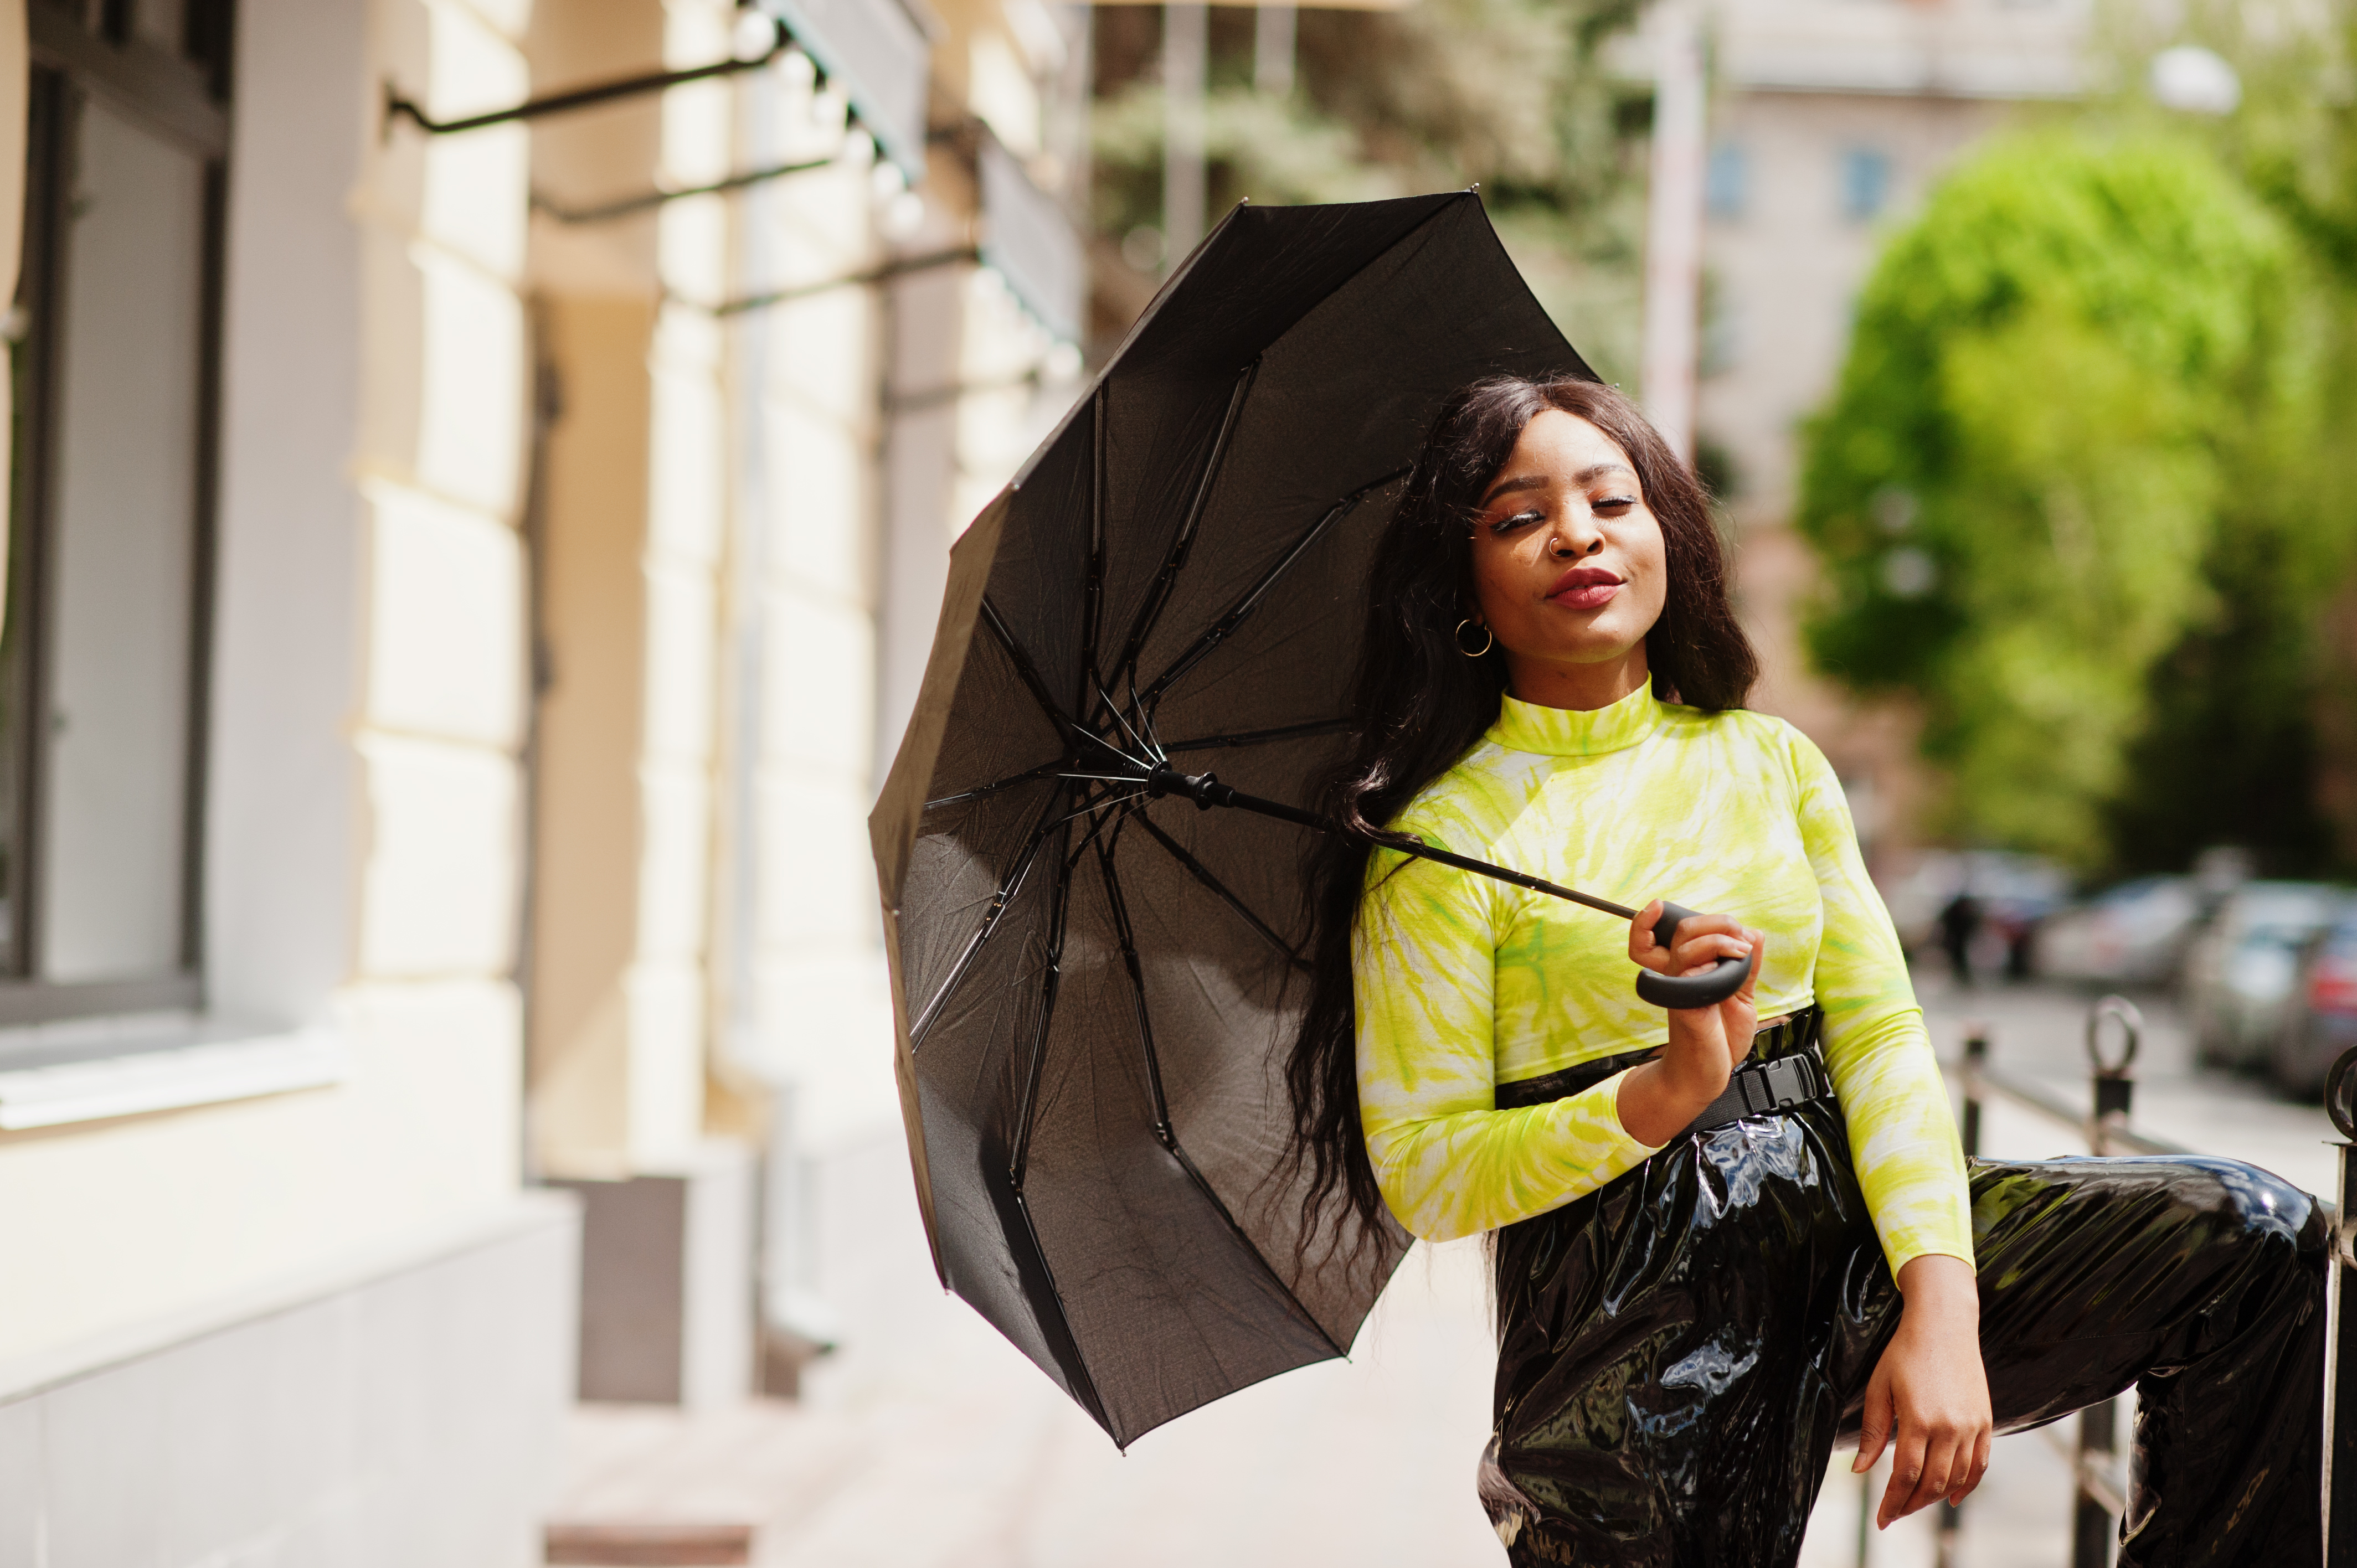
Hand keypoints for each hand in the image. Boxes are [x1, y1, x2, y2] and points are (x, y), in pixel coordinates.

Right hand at [1614, 904, 1762, 1144]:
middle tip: (1741, 935)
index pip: (1691, 929)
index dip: (1713, 919)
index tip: (1739, 928)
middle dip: (1717, 922)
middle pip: (1684, 930)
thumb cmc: (1719, 1039)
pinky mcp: (1684, 1006)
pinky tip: (1732, 975)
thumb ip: (1748, 968)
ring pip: (1686, 947)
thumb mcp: (1741, 998)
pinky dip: (1713, 968)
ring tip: (1742, 952)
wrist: (1706, 1074)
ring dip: (1719, 942)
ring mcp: (1680, 990)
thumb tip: (1755, 935)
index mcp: (1691, 968)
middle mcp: (1680, 975)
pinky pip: (1690, 976)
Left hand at [1854, 1254, 1990, 1527]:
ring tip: (1914, 1504)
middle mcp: (1950, 1428)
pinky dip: (1967, 1485)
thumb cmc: (1905, 1353)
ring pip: (1956, 1479)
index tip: (1882, 1519)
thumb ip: (1873, 1431)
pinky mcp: (1986, 1422)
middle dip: (1911, 1505)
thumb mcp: (1879, 1387)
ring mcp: (1972, 1426)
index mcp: (1919, 1419)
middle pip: (1932, 1484)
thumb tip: (1860, 1470)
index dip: (1892, 1502)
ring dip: (1935, 1498)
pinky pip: (1979, 1465)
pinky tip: (1951, 1497)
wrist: (1944, 1325)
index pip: (1905, 1475)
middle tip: (1894, 1514)